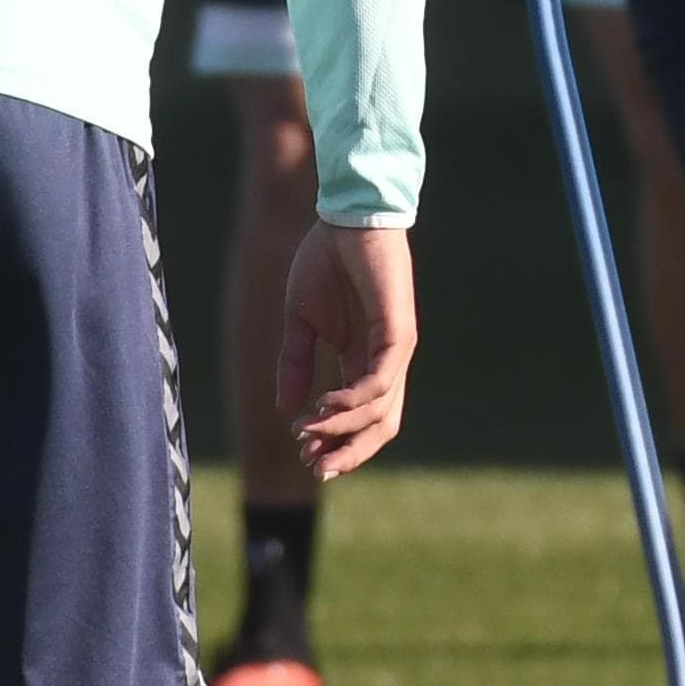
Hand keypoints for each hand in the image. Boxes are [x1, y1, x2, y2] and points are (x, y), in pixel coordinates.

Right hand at [278, 222, 418, 480]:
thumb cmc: (326, 263)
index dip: (336, 442)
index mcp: (362, 361)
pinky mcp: (398, 330)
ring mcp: (395, 348)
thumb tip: (286, 410)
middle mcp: (384, 361)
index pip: (360, 418)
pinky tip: (324, 405)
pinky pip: (380, 378)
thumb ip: (296, 363)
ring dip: (342, 429)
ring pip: (381, 408)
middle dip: (348, 452)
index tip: (305, 457)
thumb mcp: (300, 322)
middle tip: (314, 467)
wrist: (344, 219)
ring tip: (309, 433)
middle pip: (380, 425)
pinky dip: (353, 399)